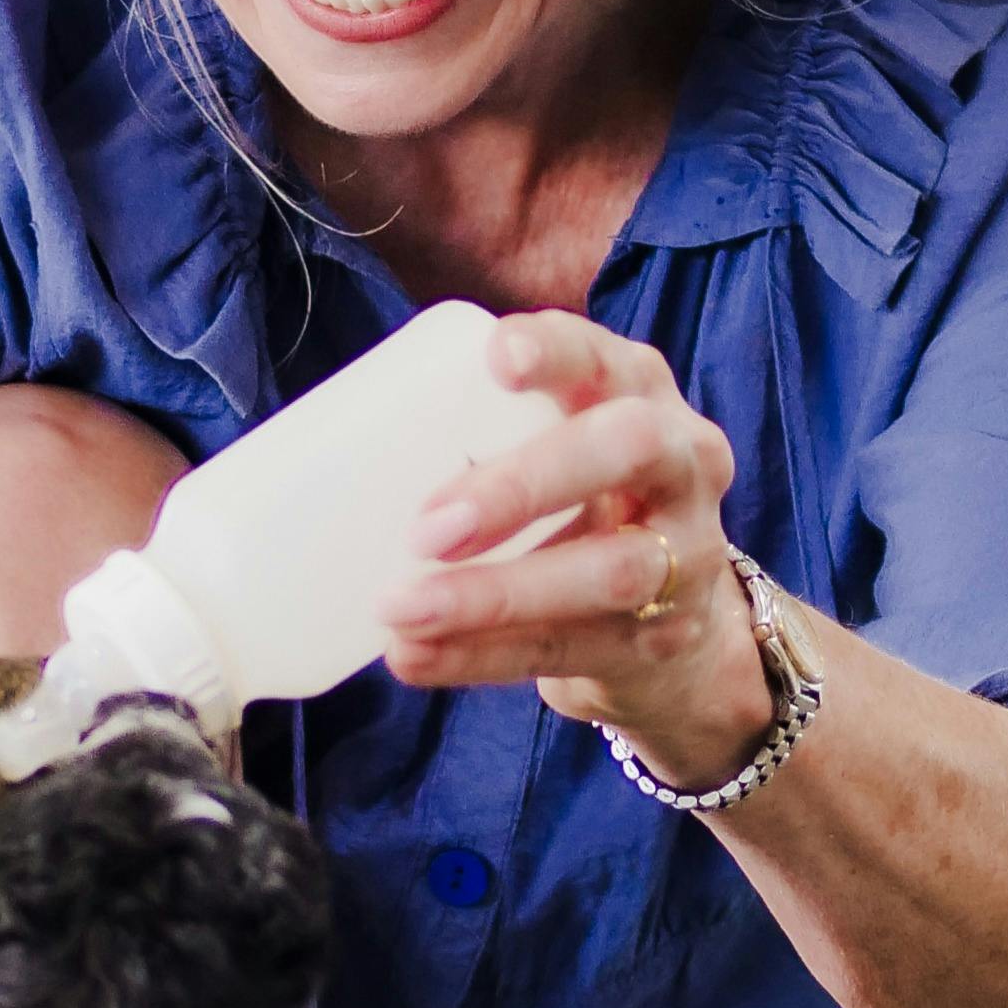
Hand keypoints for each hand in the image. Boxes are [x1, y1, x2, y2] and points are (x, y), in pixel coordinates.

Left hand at [376, 312, 773, 788]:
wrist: (672, 624)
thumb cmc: (573, 501)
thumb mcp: (548, 445)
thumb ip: (476, 433)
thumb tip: (321, 448)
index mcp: (634, 390)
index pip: (602, 355)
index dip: (555, 351)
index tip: (495, 360)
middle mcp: (680, 457)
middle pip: (624, 450)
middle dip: (523, 485)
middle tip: (429, 528)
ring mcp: (686, 552)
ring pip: (606, 570)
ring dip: (493, 595)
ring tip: (400, 609)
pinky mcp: (663, 636)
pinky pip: (570, 647)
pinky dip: (484, 655)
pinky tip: (415, 656)